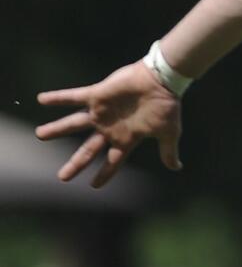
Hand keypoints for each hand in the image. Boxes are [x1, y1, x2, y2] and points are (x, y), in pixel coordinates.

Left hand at [36, 61, 183, 187]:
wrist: (163, 80)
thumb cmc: (166, 106)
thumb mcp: (169, 132)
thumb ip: (168, 150)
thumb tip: (177, 167)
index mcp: (127, 138)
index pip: (113, 161)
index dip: (104, 174)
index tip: (93, 186)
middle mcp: (110, 128)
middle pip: (88, 150)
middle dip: (76, 163)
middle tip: (63, 177)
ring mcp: (102, 112)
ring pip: (74, 124)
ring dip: (56, 129)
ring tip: (40, 135)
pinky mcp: (97, 95)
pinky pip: (73, 98)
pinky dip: (58, 98)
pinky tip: (41, 99)